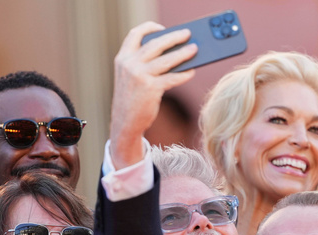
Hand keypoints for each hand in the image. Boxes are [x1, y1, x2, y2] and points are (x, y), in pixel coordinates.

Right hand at [109, 21, 197, 166]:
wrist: (124, 123)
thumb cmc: (131, 99)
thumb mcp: (130, 77)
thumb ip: (143, 63)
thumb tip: (172, 52)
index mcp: (122, 58)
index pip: (135, 34)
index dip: (149, 27)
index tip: (163, 28)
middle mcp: (130, 65)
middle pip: (156, 44)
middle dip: (174, 37)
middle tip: (187, 34)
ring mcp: (140, 76)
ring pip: (167, 60)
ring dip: (183, 53)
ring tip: (194, 49)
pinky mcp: (151, 89)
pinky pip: (172, 78)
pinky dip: (183, 74)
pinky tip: (191, 72)